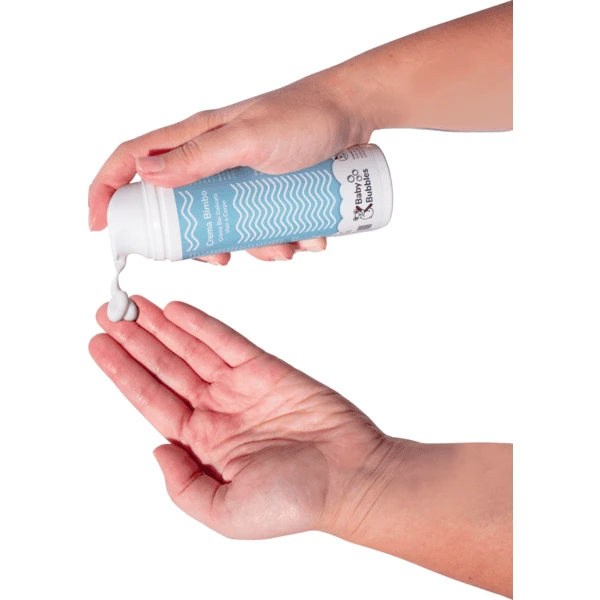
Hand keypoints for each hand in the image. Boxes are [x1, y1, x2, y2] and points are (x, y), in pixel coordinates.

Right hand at [88, 69, 373, 263]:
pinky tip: (305, 238)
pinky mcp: (266, 188)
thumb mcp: (250, 138)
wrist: (355, 113)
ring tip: (286, 247)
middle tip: (221, 257)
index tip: (99, 227)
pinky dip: (279, 239)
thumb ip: (199, 154)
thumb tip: (144, 173)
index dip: (108, 191)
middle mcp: (211, 158)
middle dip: (200, 240)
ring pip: (225, 224)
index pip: (132, 160)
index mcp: (194, 138)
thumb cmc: (305, 116)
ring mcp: (239, 175)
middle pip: (179, 209)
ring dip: (253, 245)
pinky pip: (260, 224)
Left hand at [89, 296, 393, 538]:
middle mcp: (218, 411)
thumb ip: (183, 485)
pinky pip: (226, 340)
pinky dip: (201, 324)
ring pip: (191, 349)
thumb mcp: (226, 513)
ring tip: (132, 306)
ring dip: (160, 327)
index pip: (152, 401)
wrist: (350, 476)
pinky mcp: (266, 369)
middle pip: (165, 368)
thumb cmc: (296, 501)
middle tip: (107, 312)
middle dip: (134, 341)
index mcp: (204, 444)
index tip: (99, 346)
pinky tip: (176, 310)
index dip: (123, 372)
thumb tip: (157, 450)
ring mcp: (241, 388)